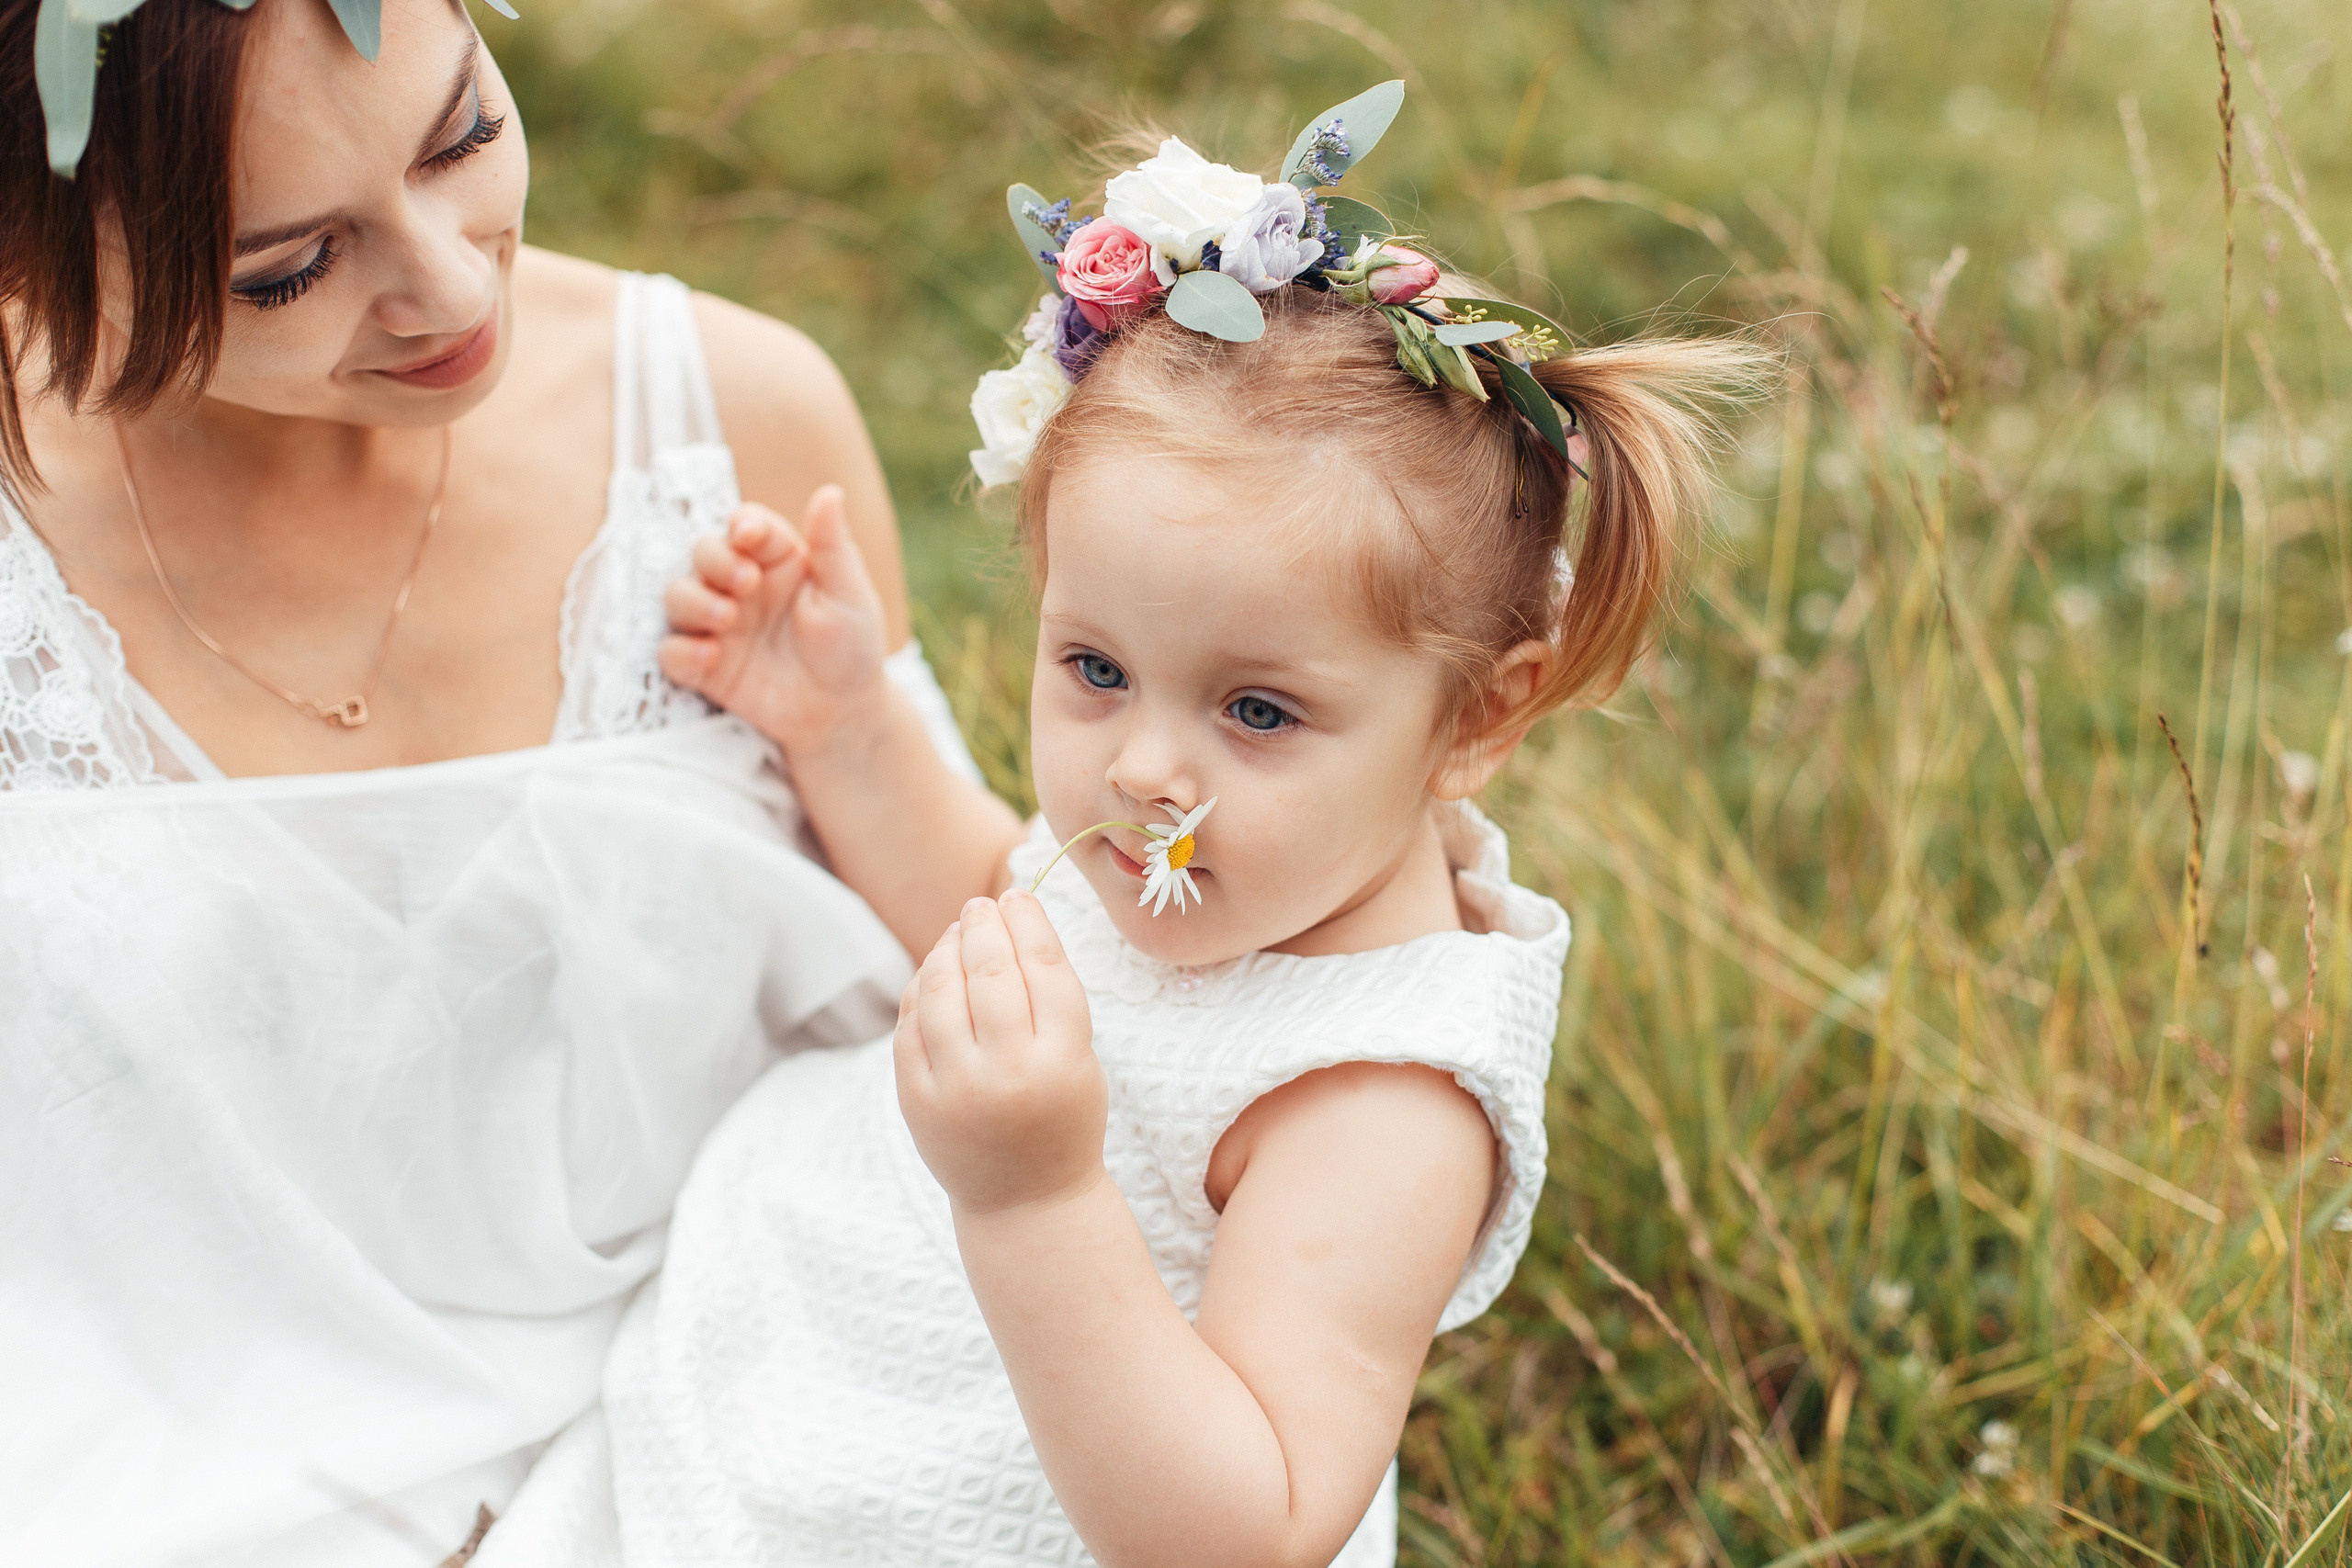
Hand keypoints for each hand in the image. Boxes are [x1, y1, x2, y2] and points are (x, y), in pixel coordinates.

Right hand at [658, 485, 889, 752]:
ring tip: (727, 618)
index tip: (748, 536)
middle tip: (745, 583)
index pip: (746, 526)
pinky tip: (710, 657)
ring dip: (693, 602)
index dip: (741, 525)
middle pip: (703, 552)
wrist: (842, 711)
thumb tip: (830, 492)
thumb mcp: (849, 595)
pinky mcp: (706, 665)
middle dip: (714, 561)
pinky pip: (670, 652)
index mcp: (777, 560)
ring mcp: (720, 624)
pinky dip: (682, 651)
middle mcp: (741, 586)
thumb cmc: (851, 646)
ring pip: (677, 596)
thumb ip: (833, 547)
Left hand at [894, 892, 1106, 1215]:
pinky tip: (934, 971)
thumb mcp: (1080, 1060)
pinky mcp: (916, 1100)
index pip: (1045, 967)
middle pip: (991, 972)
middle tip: (982, 904)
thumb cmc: (1062, 1116)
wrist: (1025, 1202)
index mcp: (1063, 1061)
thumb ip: (1050, 997)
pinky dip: (920, 988)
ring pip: (942, 991)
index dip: (1029, 922)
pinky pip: (909, 1024)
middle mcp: (1009, 1074)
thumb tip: (1007, 918)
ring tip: (958, 932)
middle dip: (984, 926)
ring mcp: (956, 1089)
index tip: (1018, 895)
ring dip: (947, 949)